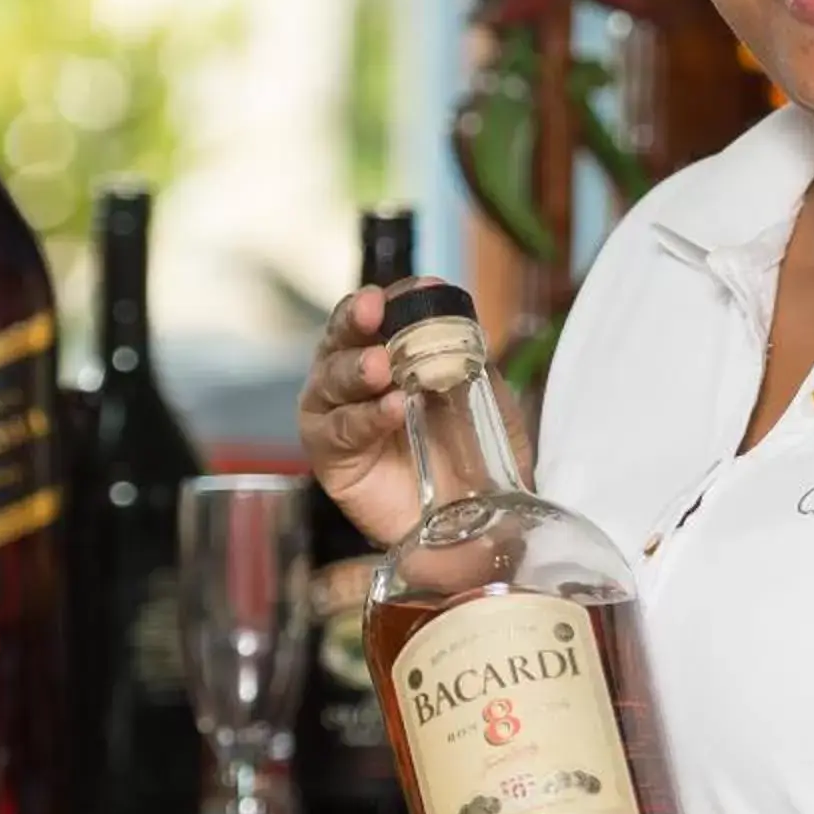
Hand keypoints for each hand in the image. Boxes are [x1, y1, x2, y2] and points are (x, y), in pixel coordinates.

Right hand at [298, 285, 534, 547]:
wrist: (471, 522)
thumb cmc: (472, 457)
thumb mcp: (483, 400)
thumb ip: (468, 359)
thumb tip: (458, 317)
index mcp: (387, 353)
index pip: (381, 315)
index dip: (396, 299)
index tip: (423, 290)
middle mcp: (353, 377)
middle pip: (342, 337)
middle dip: (355, 318)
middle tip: (373, 307)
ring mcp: (336, 414)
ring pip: (331, 378)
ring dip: (357, 367)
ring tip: (384, 366)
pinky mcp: (329, 456)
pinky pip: (338, 430)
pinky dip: (365, 417)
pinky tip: (392, 409)